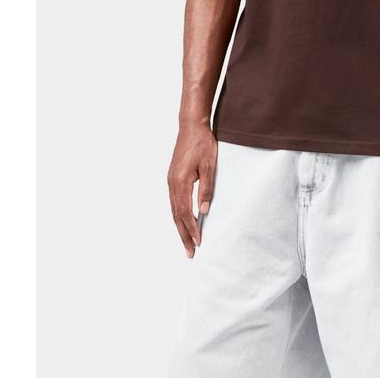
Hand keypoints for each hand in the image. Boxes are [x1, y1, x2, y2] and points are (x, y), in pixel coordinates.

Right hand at [167, 121, 217, 258]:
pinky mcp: (172, 178)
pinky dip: (178, 216)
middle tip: (190, 254)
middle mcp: (172, 184)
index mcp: (180, 182)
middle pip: (177, 216)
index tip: (199, 243)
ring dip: (180, 228)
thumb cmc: (202, 143)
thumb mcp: (209, 165)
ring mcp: (170, 181)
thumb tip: (204, 212)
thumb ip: (206, 189)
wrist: (191, 125)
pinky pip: (174, 202)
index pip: (185, 212)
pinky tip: (183, 222)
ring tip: (187, 243)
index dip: (192, 229)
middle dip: (183, 236)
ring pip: (174, 210)